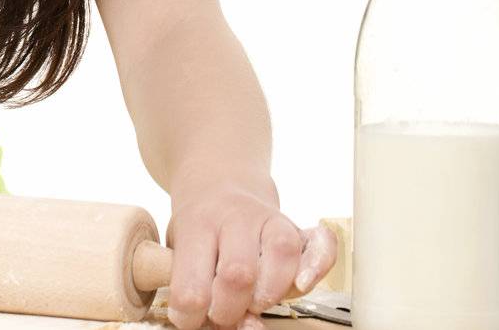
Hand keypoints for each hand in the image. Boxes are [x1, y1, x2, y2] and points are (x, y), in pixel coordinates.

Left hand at [162, 174, 337, 329]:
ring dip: (270, 293)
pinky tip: (302, 283)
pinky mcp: (297, 226)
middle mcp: (234, 218)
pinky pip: (321, 243)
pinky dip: (318, 266)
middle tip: (223, 312)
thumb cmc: (197, 228)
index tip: (191, 317)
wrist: (216, 183)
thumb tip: (237, 323)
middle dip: (230, 309)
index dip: (191, 314)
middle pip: (238, 273)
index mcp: (195, 226)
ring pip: (281, 254)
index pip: (190, 286)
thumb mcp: (178, 249)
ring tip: (255, 302)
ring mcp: (268, 219)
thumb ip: (196, 286)